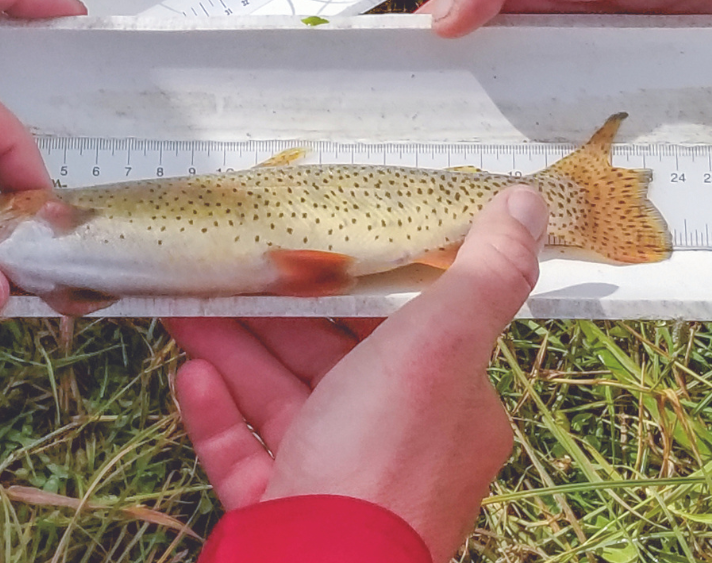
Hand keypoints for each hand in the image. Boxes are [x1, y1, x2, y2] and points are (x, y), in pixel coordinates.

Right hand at [168, 186, 547, 562]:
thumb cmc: (382, 456)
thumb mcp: (440, 347)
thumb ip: (483, 273)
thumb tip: (526, 200)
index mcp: (444, 406)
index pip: (402, 329)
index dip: (355, 284)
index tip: (311, 242)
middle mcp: (394, 443)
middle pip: (328, 361)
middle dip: (273, 313)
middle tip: (229, 267)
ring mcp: (332, 481)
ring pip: (277, 400)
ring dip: (234, 351)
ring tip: (185, 306)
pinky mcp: (278, 511)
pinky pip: (242, 453)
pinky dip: (216, 413)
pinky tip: (190, 374)